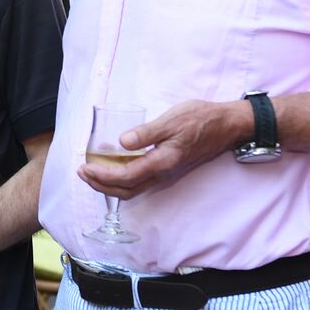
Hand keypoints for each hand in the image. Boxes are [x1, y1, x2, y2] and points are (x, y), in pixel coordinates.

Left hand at [79, 98, 251, 199]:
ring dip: (110, 185)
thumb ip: (147, 132)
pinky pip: (140, 182)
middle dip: (101, 185)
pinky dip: (122, 180)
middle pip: (126, 190)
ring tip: (92, 173)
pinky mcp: (168, 169)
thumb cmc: (201, 119)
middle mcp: (163, 173)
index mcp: (163, 162)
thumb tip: (122, 142)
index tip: (84, 168)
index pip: (126, 177)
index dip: (102, 176)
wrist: (227, 125)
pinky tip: (114, 167)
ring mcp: (166, 173)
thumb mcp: (172, 120)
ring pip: (133, 189)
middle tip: (82, 173)